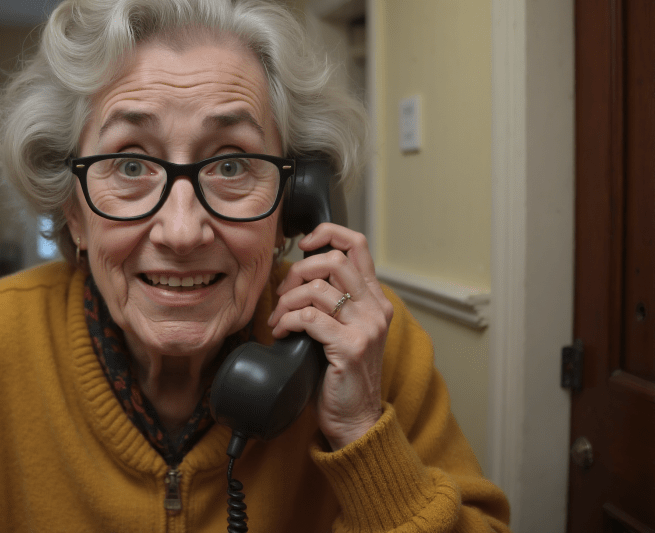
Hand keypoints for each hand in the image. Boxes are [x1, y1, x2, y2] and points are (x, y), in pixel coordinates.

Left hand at [267, 223, 392, 450]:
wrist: (356, 420)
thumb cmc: (342, 377)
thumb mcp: (344, 332)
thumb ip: (333, 304)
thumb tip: (298, 278)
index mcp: (375, 301)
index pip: (358, 246)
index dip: (328, 234)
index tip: (304, 244)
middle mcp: (376, 309)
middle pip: (334, 260)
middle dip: (298, 271)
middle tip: (283, 294)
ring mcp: (366, 328)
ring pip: (317, 288)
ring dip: (287, 301)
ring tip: (278, 319)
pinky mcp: (350, 347)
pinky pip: (309, 318)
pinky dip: (287, 321)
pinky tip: (281, 333)